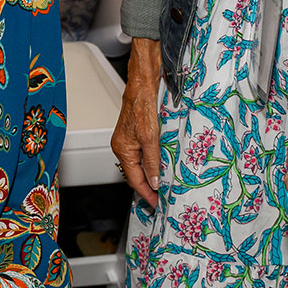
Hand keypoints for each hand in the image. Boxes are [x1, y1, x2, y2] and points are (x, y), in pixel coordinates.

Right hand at [110, 41, 163, 206]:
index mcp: (122, 149)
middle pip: (136, 174)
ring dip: (152, 175)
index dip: (146, 193)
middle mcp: (123, 146)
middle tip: (163, 198)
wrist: (143, 83)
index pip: (134, 180)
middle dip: (149, 187)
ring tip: (165, 186)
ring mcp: (129, 139)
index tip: (157, 204)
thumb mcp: (150, 138)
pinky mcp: (137, 132)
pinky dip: (153, 163)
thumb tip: (155, 183)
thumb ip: (152, 162)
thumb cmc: (142, 106)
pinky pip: (144, 154)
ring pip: (141, 164)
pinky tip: (163, 166)